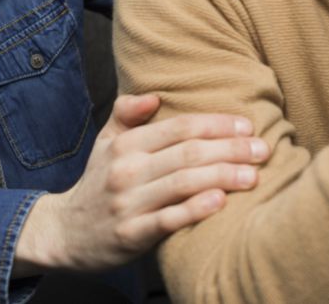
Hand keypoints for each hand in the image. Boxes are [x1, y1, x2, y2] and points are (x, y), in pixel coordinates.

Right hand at [13, 94, 267, 274]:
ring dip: (223, 177)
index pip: (179, 127)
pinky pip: (168, 219)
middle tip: (263, 150)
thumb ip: (127, 114)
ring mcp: (128, 203)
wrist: (64, 233)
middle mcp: (127, 170)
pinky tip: (220, 202)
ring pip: (183, 183)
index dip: (217, 124)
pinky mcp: (130, 234)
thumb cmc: (98, 184)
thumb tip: (154, 95)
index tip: (248, 126)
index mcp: (125, 144)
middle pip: (188, 153)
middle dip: (230, 149)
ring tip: (254, 176)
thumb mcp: (105, 143)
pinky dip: (195, 209)